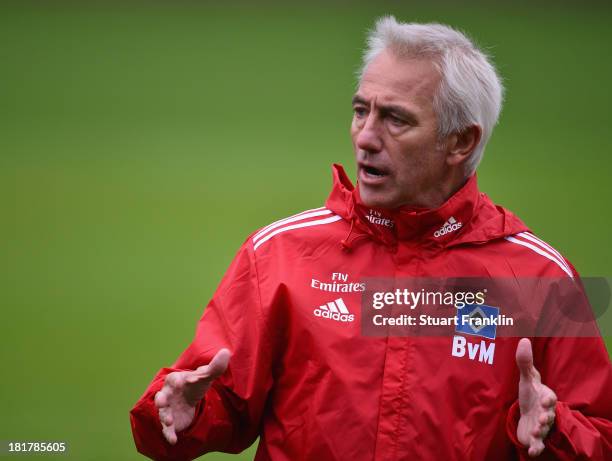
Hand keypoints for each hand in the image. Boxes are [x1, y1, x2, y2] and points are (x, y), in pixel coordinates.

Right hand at [154, 348, 230, 444]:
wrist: (190, 399)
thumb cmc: (195, 384)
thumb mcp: (205, 376)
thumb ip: (214, 367)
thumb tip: (226, 352)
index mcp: (175, 380)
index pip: (174, 379)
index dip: (176, 380)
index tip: (180, 382)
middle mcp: (167, 394)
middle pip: (161, 396)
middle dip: (161, 399)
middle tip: (162, 402)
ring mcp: (167, 409)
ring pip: (162, 413)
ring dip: (164, 417)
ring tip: (168, 421)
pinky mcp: (170, 422)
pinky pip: (166, 429)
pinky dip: (168, 434)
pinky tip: (173, 440)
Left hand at [515, 338, 556, 456]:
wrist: (529, 413)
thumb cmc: (530, 393)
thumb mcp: (526, 377)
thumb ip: (524, 361)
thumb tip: (523, 340)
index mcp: (545, 397)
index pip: (549, 397)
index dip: (548, 398)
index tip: (546, 399)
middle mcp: (546, 412)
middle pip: (549, 416)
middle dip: (546, 417)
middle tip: (542, 418)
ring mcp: (541, 426)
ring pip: (543, 430)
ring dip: (539, 432)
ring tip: (534, 432)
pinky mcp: (535, 437)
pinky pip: (537, 445)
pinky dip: (536, 449)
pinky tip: (531, 452)